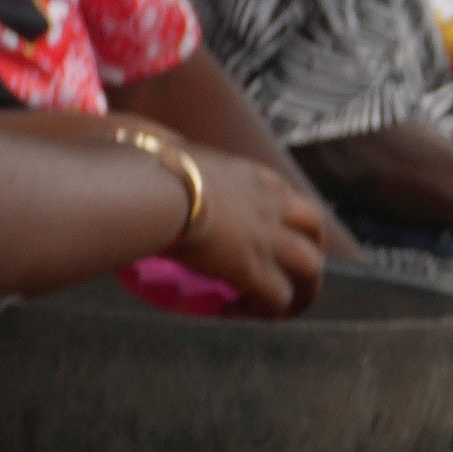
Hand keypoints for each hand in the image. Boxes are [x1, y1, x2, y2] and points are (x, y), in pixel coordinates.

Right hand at [166, 147, 349, 310]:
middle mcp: (269, 204)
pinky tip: (238, 313)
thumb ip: (168, 150)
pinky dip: (264, 310)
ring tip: (279, 309)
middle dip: (310, 249)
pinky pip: (278, 298)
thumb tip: (138, 138)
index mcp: (250, 175)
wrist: (155, 188)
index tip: (271, 232)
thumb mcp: (169, 149)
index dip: (284, 215)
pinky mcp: (254, 268)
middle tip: (293, 273)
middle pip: (314, 227)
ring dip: (300, 290)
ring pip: (311, 268)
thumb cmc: (148, 166)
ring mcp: (268, 237)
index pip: (283, 192)